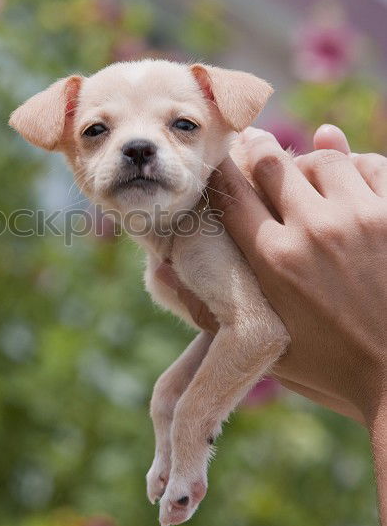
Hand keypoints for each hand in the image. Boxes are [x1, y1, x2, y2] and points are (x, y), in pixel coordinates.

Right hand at [156, 124, 386, 425]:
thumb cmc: (332, 371)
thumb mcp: (263, 344)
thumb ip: (213, 307)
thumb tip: (160, 269)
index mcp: (271, 262)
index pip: (229, 190)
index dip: (221, 169)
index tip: (222, 164)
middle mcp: (311, 232)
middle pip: (270, 161)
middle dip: (260, 154)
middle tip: (260, 155)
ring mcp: (359, 219)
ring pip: (322, 158)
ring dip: (312, 166)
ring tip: (310, 183)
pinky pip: (370, 164)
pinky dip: (357, 168)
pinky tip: (350, 187)